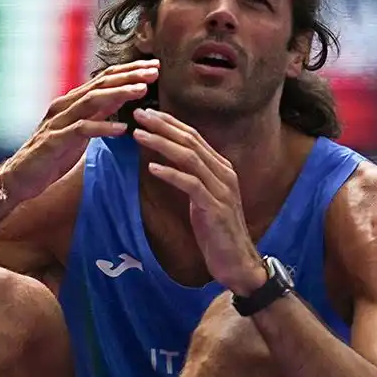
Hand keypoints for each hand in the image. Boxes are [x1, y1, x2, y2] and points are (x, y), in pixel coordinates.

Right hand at [0, 60, 154, 203]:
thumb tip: (122, 96)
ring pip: (92, 100)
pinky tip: (123, 129)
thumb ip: (99, 112)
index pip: (105, 79)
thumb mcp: (81, 130)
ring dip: (119, 93)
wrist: (20, 178)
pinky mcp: (54, 141)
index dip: (130, 71)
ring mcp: (59, 121)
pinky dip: (103, 127)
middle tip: (155, 70)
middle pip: (101, 83)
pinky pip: (82, 130)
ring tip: (142, 90)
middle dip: (130, 75)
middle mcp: (65, 105)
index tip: (154, 66)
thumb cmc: (52, 155)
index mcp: (73, 102)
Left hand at [131, 108, 265, 294]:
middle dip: (163, 126)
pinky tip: (152, 167)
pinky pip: (190, 184)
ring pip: (189, 158)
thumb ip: (192, 177)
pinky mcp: (215, 207)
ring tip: (139, 135)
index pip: (194, 136)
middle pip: (191, 141)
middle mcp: (224, 173)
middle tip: (139, 115)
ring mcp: (221, 189)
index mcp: (222, 168)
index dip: (170, 123)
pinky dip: (171, 173)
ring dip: (162, 144)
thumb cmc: (217, 232)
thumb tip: (169, 160)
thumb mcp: (204, 199)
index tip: (148, 113)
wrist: (237, 262)